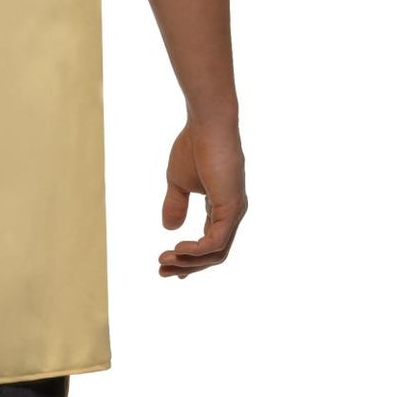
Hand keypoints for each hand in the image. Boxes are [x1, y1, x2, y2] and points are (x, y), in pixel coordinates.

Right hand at [159, 120, 246, 278]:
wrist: (205, 125)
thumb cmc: (193, 146)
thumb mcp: (178, 182)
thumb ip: (175, 205)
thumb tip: (169, 229)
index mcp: (222, 207)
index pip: (210, 242)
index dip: (189, 258)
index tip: (167, 266)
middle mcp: (232, 212)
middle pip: (214, 254)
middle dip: (187, 266)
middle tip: (161, 271)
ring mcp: (234, 211)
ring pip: (216, 253)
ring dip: (188, 262)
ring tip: (163, 261)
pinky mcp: (232, 208)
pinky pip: (216, 242)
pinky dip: (196, 251)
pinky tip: (177, 250)